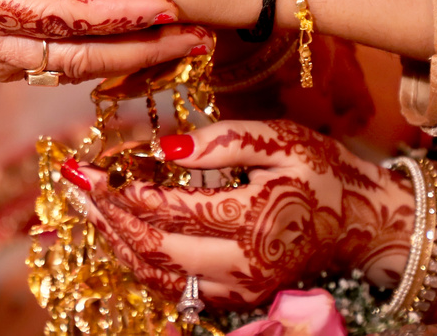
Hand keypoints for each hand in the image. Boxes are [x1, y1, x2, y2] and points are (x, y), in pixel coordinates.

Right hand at [0, 0, 212, 81]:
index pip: (57, 14)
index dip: (117, 13)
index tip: (170, 6)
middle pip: (76, 53)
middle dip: (141, 49)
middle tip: (200, 39)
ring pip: (63, 65)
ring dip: (121, 59)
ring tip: (174, 47)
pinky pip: (40, 64)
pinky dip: (85, 60)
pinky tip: (113, 51)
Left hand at [64, 120, 413, 307]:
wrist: (361, 222)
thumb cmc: (321, 171)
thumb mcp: (279, 140)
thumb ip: (220, 142)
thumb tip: (162, 149)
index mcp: (253, 219)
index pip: (169, 209)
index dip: (122, 191)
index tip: (86, 169)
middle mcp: (244, 264)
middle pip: (155, 248)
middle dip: (108, 217)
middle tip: (75, 188)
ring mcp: (240, 287)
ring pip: (159, 276)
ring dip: (116, 243)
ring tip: (87, 209)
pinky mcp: (239, 297)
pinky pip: (177, 289)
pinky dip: (141, 263)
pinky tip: (121, 235)